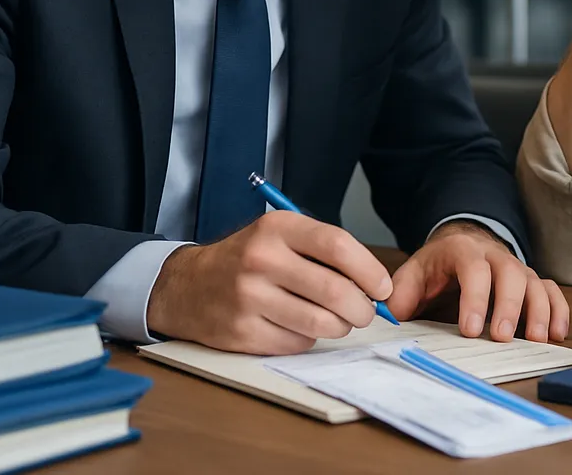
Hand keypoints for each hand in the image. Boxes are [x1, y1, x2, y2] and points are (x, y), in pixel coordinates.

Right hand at [146, 211, 393, 354]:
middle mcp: (262, 260)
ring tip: (338, 320)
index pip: (337, 246)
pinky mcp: (242, 333)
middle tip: (366, 312)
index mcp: (278, 228)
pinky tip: (301, 326)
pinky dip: (309, 339)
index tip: (383, 287)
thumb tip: (375, 283)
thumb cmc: (249, 257)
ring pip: (320, 323)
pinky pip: (297, 343)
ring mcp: (249, 298)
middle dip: (362, 308)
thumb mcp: (281, 234)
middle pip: (334, 291)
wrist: (188, 285)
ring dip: (340, 326)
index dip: (369, 270)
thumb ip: (324, 250)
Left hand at [386, 221, 569, 342]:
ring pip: (534, 281)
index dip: (474, 297)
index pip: (472, 267)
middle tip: (502, 337)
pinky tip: (557, 333)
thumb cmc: (435, 268)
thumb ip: (399, 295)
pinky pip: (550, 289)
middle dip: (508, 305)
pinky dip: (558, 309)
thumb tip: (388, 317)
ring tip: (537, 339)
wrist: (458, 246)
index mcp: (461, 250)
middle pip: (510, 272)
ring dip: (539, 310)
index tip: (470, 329)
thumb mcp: (412, 275)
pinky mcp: (529, 280)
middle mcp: (494, 255)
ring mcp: (515, 266)